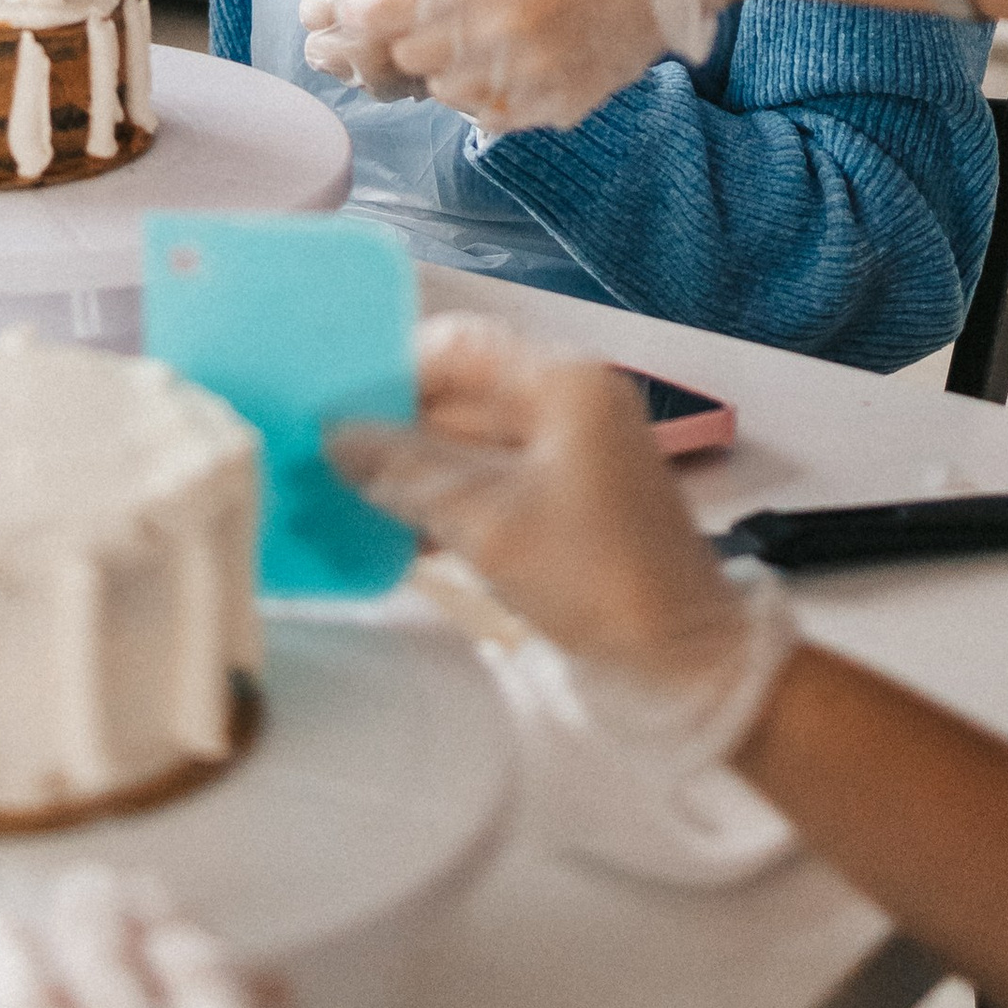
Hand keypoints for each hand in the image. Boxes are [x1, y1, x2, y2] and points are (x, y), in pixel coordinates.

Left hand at [335, 0, 724, 133]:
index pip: (367, 14)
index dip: (365, 2)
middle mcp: (492, 30)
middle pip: (404, 55)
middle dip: (409, 27)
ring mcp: (531, 73)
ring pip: (446, 90)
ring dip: (451, 60)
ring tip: (486, 19)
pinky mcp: (563, 100)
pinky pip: (495, 113)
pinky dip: (493, 86)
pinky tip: (518, 46)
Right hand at [335, 321, 792, 770]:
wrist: (684, 663)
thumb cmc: (595, 576)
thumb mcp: (489, 523)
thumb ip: (407, 472)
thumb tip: (333, 435)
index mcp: (563, 381)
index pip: (460, 345)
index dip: (394, 367)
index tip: (332, 402)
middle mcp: (568, 402)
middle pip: (463, 393)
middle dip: (395, 425)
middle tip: (322, 452)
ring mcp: (572, 453)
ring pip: (472, 443)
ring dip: (415, 470)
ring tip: (343, 492)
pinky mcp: (568, 503)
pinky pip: (492, 483)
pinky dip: (448, 503)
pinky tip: (394, 532)